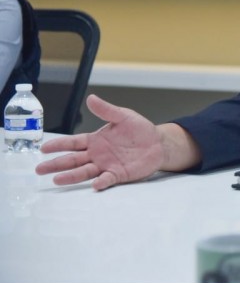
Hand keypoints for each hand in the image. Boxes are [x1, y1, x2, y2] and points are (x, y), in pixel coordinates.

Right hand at [35, 94, 165, 190]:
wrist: (158, 143)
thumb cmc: (139, 129)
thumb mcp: (123, 116)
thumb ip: (106, 110)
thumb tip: (91, 98)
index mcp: (95, 140)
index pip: (72, 143)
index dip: (58, 145)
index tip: (43, 149)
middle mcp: (97, 154)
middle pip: (73, 160)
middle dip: (56, 164)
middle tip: (39, 169)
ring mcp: (106, 165)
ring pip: (84, 172)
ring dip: (71, 176)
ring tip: (57, 180)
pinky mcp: (118, 174)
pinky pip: (107, 179)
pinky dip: (101, 182)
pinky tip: (94, 184)